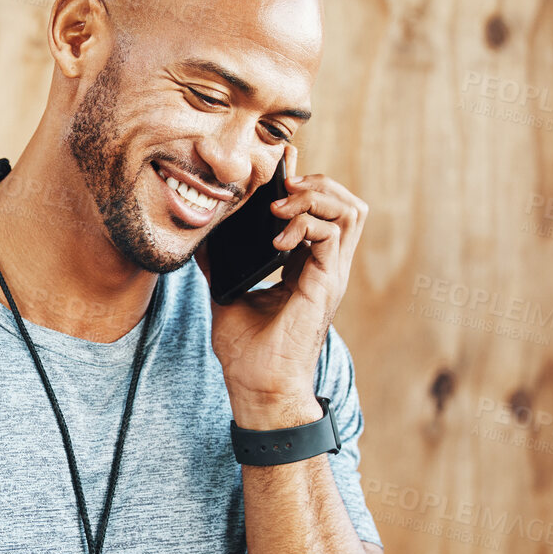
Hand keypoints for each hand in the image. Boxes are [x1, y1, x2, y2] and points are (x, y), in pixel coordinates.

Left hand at [194, 147, 368, 426]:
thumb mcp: (228, 293)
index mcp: (308, 267)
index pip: (320, 211)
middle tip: (281, 187)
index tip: (279, 164)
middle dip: (316, 183)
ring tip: (281, 207)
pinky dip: (306, 223)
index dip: (305, 182)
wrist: (257, 389)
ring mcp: (330, 275)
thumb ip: (222, 263)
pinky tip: (278, 237)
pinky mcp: (326, 285)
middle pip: (347, 203)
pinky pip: (333, 234)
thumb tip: (201, 238)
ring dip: (316, 197)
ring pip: (351, 210)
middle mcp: (325, 267)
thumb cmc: (247, 353)